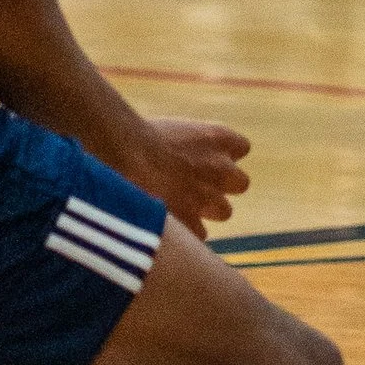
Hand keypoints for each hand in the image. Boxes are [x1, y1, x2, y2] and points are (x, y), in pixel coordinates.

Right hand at [129, 115, 251, 235]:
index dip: (221, 155)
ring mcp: (208, 196)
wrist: (123, 157)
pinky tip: (167, 222)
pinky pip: (199, 233)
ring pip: (224, 211)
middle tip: (194, 187)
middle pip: (240, 182)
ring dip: (206, 210)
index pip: (241, 148)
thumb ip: (187, 146)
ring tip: (178, 206)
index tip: (202, 159)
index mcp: (218, 137)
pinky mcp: (191, 221)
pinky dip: (187, 231)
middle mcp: (221, 166)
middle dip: (221, 186)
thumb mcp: (171, 131)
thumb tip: (182, 156)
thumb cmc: (134, 136)